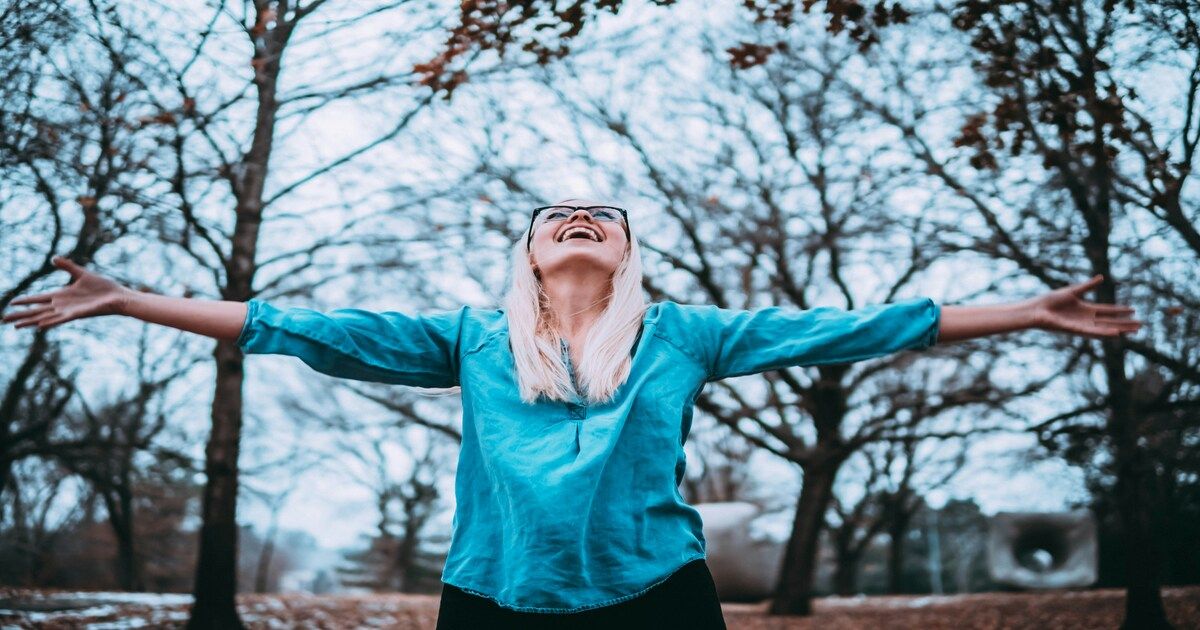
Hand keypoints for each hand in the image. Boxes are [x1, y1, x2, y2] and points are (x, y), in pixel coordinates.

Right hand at [1, 256, 132, 330]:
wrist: (118, 296)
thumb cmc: (103, 287)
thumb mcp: (81, 273)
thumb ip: (67, 266)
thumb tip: (53, 258)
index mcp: (61, 296)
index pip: (38, 299)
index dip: (24, 301)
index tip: (10, 303)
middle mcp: (62, 305)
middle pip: (36, 311)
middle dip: (20, 315)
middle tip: (3, 320)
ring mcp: (69, 311)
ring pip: (44, 318)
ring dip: (30, 322)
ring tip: (15, 326)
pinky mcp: (78, 314)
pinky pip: (61, 319)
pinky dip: (50, 322)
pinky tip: (39, 326)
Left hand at [1031, 275, 1142, 338]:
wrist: (1036, 309)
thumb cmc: (1050, 300)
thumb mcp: (1073, 291)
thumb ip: (1088, 286)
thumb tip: (1102, 277)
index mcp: (1086, 309)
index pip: (1107, 310)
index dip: (1120, 311)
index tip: (1134, 310)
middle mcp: (1086, 319)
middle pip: (1110, 321)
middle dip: (1125, 323)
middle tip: (1141, 325)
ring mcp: (1082, 325)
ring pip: (1105, 328)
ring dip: (1120, 330)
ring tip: (1134, 331)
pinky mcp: (1075, 329)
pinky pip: (1093, 332)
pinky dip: (1104, 332)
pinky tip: (1116, 333)